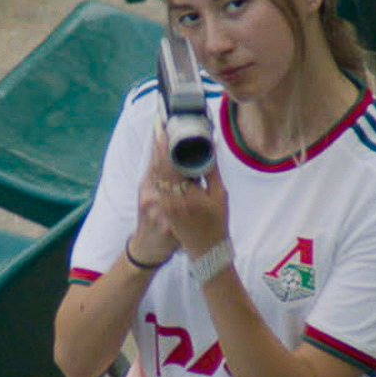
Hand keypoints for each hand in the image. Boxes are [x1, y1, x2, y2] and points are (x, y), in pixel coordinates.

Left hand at [145, 126, 228, 256]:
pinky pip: (155, 182)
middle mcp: (170, 199)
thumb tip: (209, 147)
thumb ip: (212, 171)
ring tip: (157, 136)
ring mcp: (162, 204)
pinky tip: (158, 156)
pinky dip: (156, 167)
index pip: (172, 164)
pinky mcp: (160, 206)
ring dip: (156, 154)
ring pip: (155, 173)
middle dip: (158, 145)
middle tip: (158, 126)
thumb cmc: (216, 224)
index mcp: (186, 196)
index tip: (165, 129)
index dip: (167, 145)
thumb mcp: (220, 196)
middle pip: (159, 166)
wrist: (204, 250)